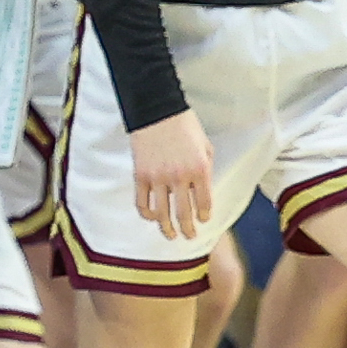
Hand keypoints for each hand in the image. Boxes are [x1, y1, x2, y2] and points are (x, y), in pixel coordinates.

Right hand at [129, 110, 214, 241]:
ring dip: (167, 229)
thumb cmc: (184, 125)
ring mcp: (158, 178)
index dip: (205, 216)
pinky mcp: (141, 176)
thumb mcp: (205, 145)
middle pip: (184, 214)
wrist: (157, 110)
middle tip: (190, 236)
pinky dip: (147, 214)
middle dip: (188, 230)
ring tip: (170, 235)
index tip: (203, 220)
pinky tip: (152, 217)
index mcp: (199, 169)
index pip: (204, 203)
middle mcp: (180, 177)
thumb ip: (205, 168)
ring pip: (162, 214)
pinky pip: (142, 203)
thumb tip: (201, 189)